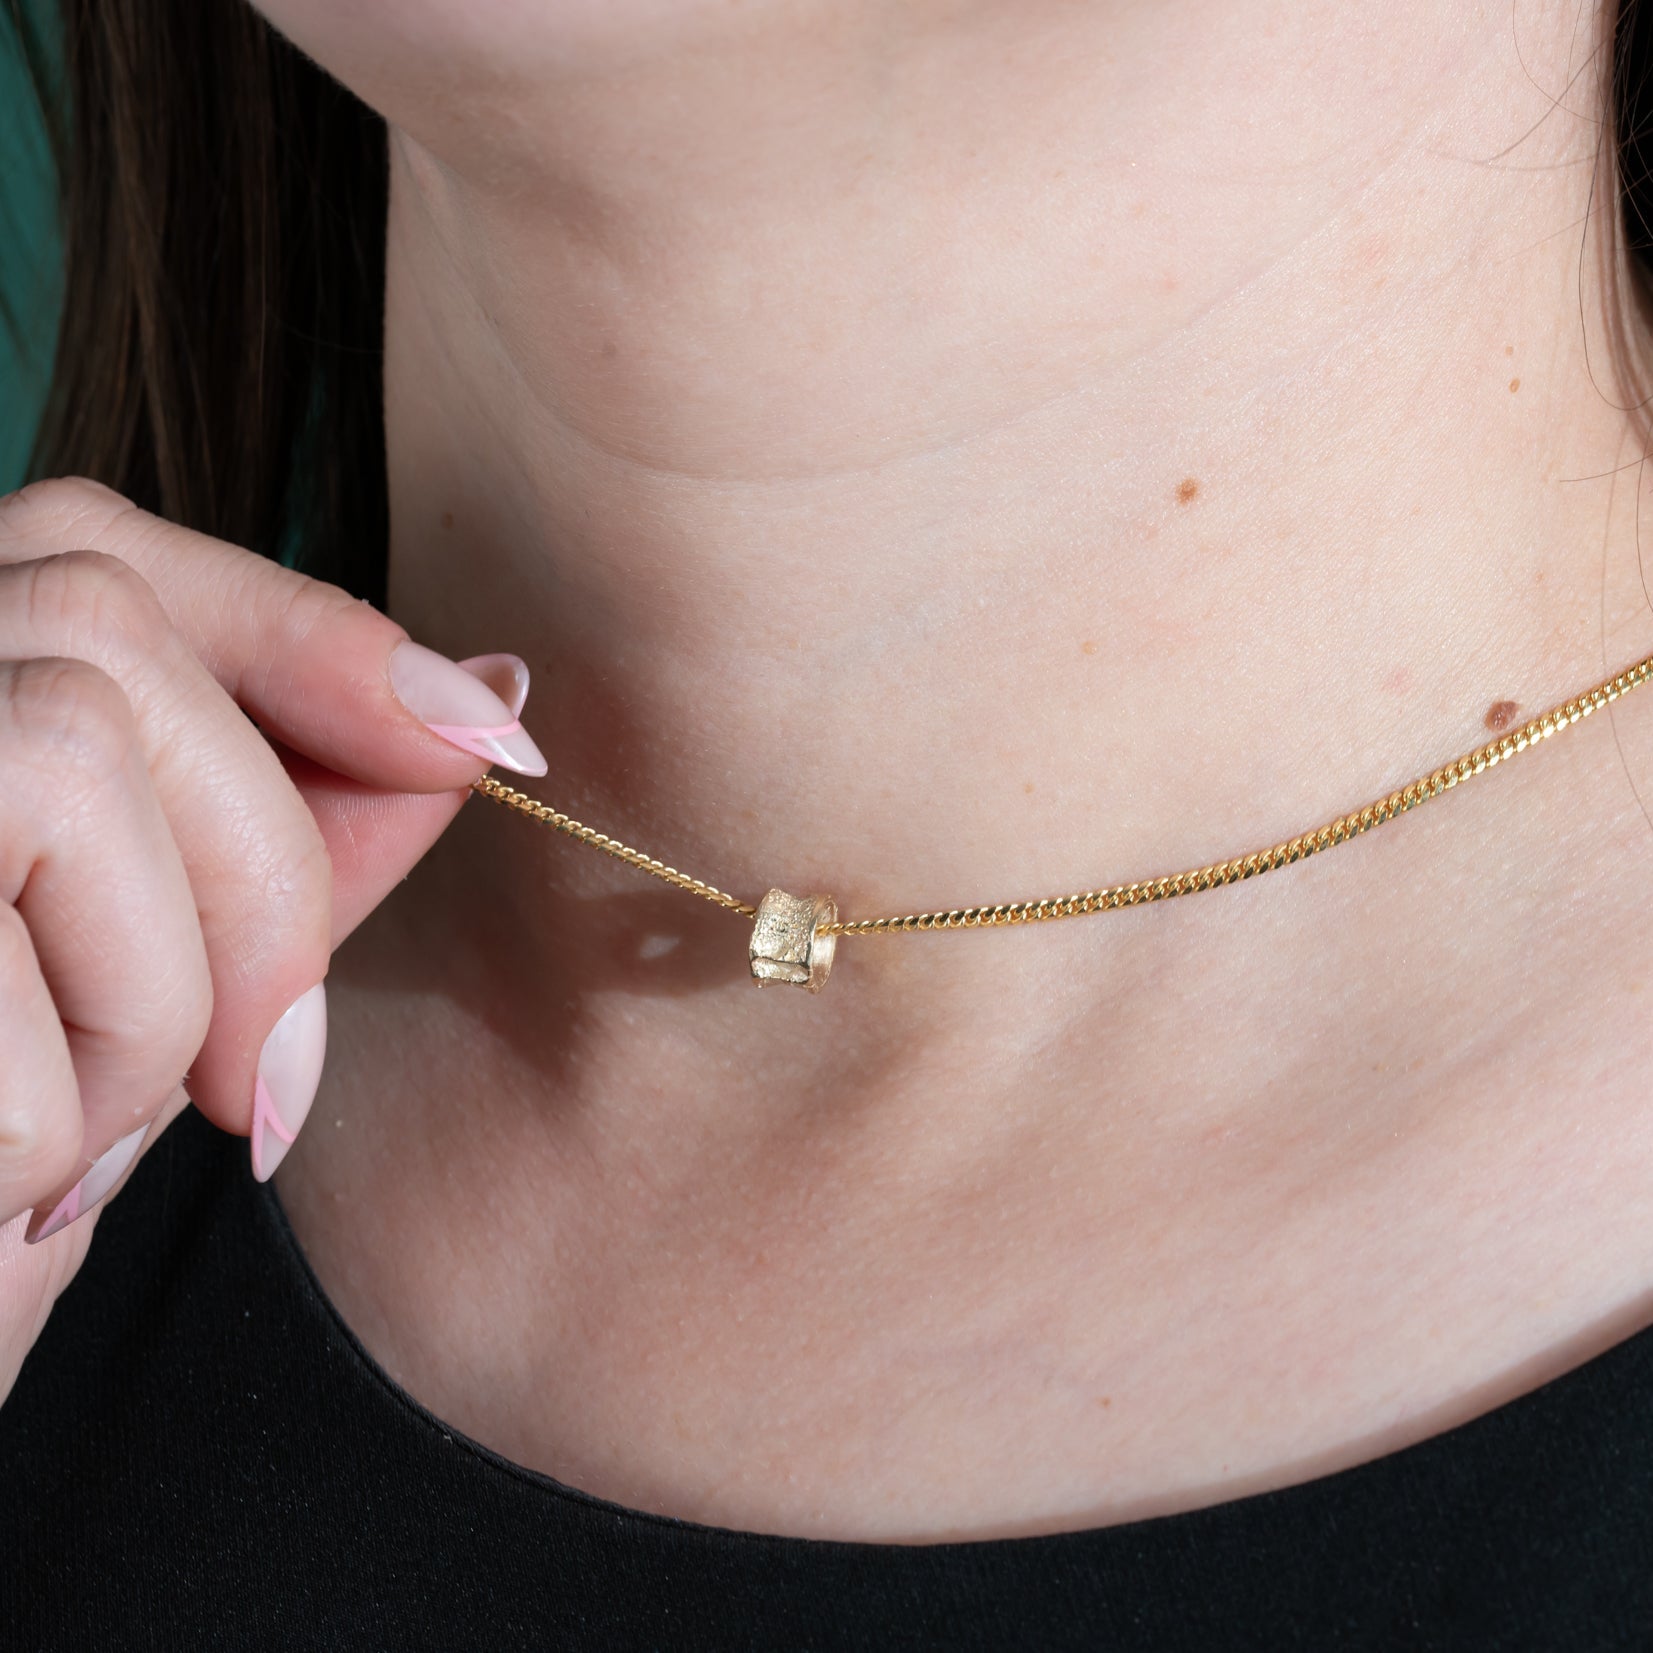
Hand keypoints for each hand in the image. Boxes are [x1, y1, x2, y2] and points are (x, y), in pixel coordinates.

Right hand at [0, 476, 546, 1402]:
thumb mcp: (156, 977)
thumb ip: (302, 823)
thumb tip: (492, 691)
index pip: (99, 555)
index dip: (310, 637)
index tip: (487, 752)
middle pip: (111, 649)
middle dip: (255, 881)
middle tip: (266, 1089)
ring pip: (68, 768)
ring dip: (143, 1010)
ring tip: (70, 1152)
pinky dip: (45, 1115)